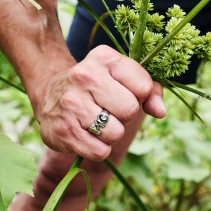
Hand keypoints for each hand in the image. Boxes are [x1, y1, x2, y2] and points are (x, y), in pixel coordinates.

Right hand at [34, 45, 165, 159]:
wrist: (50, 95)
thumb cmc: (98, 87)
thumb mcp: (123, 77)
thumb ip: (150, 90)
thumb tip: (160, 111)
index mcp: (104, 58)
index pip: (144, 86)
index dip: (140, 96)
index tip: (125, 93)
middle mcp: (85, 76)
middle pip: (130, 110)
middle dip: (125, 116)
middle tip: (109, 110)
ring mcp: (71, 104)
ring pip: (116, 133)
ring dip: (111, 134)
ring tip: (96, 122)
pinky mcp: (63, 130)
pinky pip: (100, 151)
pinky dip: (99, 149)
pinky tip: (87, 135)